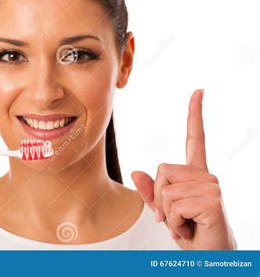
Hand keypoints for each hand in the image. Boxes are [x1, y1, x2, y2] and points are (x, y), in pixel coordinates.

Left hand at [131, 89, 235, 249]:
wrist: (211, 257)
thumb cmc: (192, 234)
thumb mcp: (165, 212)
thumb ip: (151, 192)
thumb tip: (136, 172)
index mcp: (196, 175)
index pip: (194, 139)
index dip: (194, 115)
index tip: (199, 91)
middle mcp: (206, 177)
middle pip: (162, 169)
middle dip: (159, 198)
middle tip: (176, 218)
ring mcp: (211, 187)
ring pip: (165, 189)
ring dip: (167, 214)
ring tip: (185, 223)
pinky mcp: (212, 200)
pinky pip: (172, 205)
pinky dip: (174, 222)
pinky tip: (191, 228)